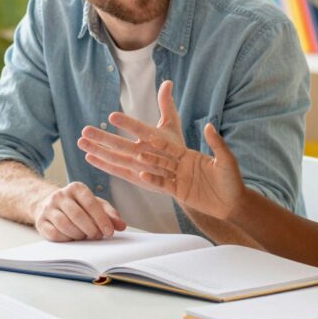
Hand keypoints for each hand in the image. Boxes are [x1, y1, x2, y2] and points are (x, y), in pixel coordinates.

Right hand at [32, 182, 125, 241]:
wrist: (49, 205)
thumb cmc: (78, 206)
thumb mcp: (95, 205)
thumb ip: (109, 214)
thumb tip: (121, 226)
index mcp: (76, 188)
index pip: (90, 203)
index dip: (101, 219)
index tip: (109, 232)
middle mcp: (60, 195)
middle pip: (77, 215)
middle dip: (90, 229)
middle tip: (97, 236)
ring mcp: (48, 208)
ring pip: (65, 225)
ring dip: (78, 235)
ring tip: (85, 236)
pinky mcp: (40, 221)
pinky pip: (54, 234)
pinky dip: (66, 239)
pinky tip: (72, 238)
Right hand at [78, 80, 244, 220]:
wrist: (232, 201)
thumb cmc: (229, 177)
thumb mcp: (224, 158)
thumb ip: (215, 142)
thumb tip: (209, 125)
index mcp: (176, 148)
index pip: (148, 133)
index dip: (131, 126)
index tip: (112, 117)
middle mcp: (167, 160)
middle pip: (132, 148)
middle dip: (108, 141)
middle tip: (85, 132)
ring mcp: (166, 175)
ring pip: (134, 164)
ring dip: (111, 158)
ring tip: (88, 151)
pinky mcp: (170, 190)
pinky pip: (151, 182)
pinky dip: (138, 176)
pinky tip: (121, 170)